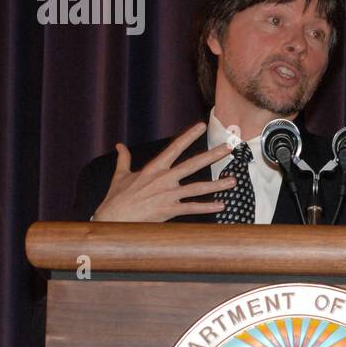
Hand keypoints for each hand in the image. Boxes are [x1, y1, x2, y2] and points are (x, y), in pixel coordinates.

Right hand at [92, 122, 235, 222]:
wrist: (111, 220)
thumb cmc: (116, 199)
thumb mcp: (120, 175)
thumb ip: (123, 159)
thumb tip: (119, 145)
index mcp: (154, 169)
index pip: (174, 148)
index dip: (189, 136)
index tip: (201, 126)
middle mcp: (164, 179)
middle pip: (193, 164)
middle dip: (213, 155)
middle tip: (229, 147)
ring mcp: (167, 195)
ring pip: (198, 188)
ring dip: (217, 185)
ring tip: (234, 181)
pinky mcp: (169, 210)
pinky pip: (192, 208)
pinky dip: (207, 207)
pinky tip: (222, 205)